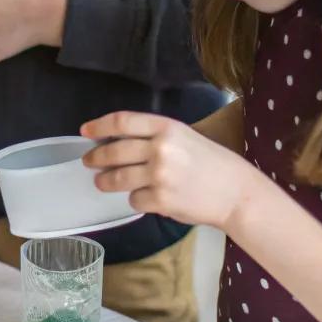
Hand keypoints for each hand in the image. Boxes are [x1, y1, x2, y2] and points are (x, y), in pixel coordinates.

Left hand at [81, 110, 256, 230]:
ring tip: (102, 182)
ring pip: (117, 178)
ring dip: (105, 181)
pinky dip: (136, 200)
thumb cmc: (212, 163)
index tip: (85, 131)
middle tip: (89, 161)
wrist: (236, 192)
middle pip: (114, 151)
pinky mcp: (160, 200)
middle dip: (96, 157)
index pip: (122, 121)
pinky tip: (146, 198)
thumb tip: (117, 141)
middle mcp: (161, 148)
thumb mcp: (185, 137)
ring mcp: (159, 175)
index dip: (99, 126)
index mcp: (167, 127)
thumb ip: (155, 137)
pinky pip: (134, 200)